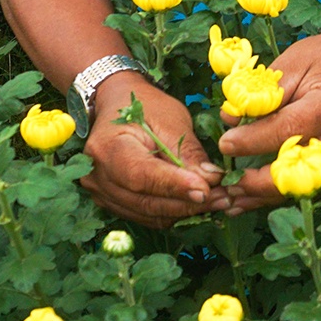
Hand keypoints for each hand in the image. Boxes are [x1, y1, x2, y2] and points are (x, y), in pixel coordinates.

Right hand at [79, 73, 227, 227]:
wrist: (117, 105)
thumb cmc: (145, 107)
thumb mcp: (171, 120)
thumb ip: (188, 152)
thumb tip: (210, 180)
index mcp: (107, 147)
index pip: (141, 174)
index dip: (174, 185)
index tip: (206, 189)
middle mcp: (97, 176)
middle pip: (145, 201)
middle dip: (187, 202)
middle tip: (223, 198)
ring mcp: (101, 193)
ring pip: (148, 213)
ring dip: (184, 211)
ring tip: (217, 201)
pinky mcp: (112, 202)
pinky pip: (146, 216)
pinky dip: (173, 212)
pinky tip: (196, 202)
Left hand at [216, 22, 320, 213]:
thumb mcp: (293, 62)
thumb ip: (263, 92)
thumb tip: (230, 119)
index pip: (286, 130)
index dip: (252, 141)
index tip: (224, 144)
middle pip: (298, 172)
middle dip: (257, 185)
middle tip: (225, 185)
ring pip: (303, 186)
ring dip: (265, 196)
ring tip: (233, 200)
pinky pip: (310, 182)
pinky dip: (281, 190)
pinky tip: (255, 195)